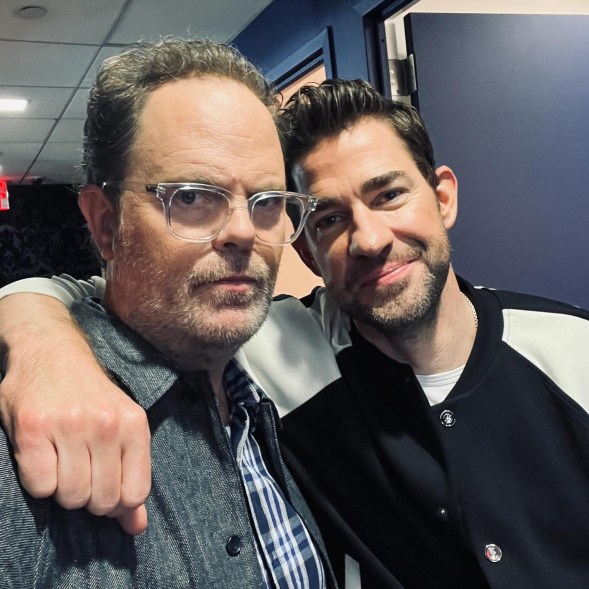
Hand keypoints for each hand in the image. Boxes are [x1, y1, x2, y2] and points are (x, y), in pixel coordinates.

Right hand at [0, 294, 150, 533]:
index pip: (135, 493)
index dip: (116, 502)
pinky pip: (40, 486)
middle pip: (102, 500)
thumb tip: (137, 528)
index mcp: (134, 424)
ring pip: (71, 496)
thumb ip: (131, 475)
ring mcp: (70, 425)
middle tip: (80, 470)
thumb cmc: (89, 396)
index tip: (104, 487)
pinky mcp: (33, 428)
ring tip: (62, 461)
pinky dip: (39, 481)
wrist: (52, 350)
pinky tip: (43, 456)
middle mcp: (106, 424)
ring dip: (63, 489)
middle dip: (89, 497)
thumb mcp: (121, 427)